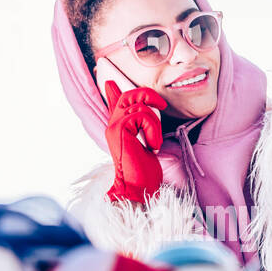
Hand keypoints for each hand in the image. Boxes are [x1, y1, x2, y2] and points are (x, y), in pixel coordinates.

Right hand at [103, 80, 167, 204]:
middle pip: (129, 96)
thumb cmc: (144, 171)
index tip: (109, 83)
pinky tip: (153, 147)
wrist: (138, 187)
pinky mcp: (120, 129)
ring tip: (155, 143)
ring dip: (156, 124)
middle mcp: (113, 125)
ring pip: (141, 106)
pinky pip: (142, 115)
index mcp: (118, 129)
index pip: (114, 105)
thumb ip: (143, 131)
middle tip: (162, 106)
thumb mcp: (146, 145)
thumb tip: (146, 120)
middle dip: (148, 95)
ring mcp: (114, 126)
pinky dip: (154, 130)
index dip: (112, 93)